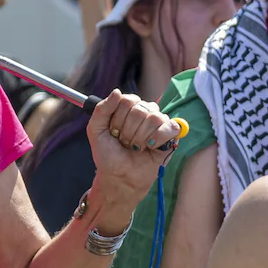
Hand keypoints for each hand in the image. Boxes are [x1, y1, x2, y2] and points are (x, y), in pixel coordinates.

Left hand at [82, 89, 177, 217]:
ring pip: (154, 118)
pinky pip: (171, 127)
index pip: (127, 100)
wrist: (119, 176)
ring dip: (141, 138)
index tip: (113, 131)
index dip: (118, 118)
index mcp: (127, 108)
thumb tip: (117, 91)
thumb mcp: (96, 130)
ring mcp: (158, 123)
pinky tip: (151, 147)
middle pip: (140, 109)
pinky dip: (159, 138)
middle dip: (128, 131)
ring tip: (136, 147)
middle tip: (124, 142)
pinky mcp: (170, 135)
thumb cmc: (108, 154)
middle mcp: (144, 112)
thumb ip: (102, 109)